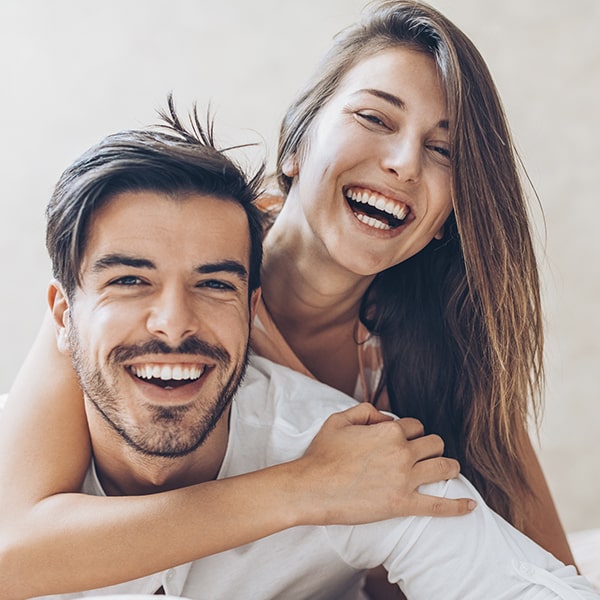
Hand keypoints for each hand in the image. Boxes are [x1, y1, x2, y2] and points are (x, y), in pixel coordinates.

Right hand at [292, 403, 475, 524]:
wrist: (312, 488)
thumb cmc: (322, 454)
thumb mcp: (339, 420)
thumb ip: (365, 410)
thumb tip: (384, 417)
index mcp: (389, 431)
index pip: (415, 425)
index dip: (410, 430)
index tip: (403, 439)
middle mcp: (402, 452)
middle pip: (434, 443)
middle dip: (431, 446)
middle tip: (424, 454)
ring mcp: (405, 479)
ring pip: (444, 467)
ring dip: (449, 466)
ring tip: (449, 469)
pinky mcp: (403, 504)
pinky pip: (438, 505)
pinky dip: (457, 506)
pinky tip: (470, 505)